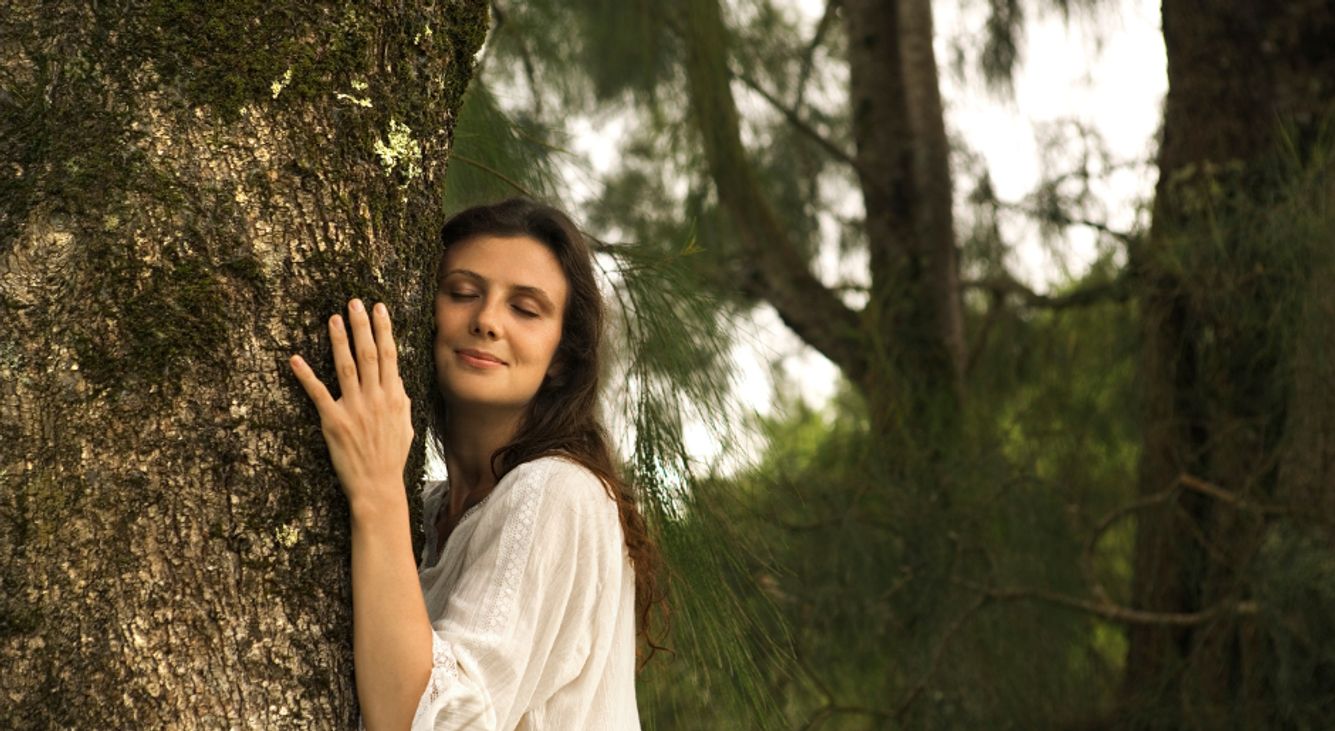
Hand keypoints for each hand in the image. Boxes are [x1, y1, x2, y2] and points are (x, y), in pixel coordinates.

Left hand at [290, 298, 413, 514]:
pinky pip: (317, 394)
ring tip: (333, 318)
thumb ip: (402, 403)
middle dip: (362, 325)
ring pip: (346, 367)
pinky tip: (295, 358)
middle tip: (355, 302)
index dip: (384, 329)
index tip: (379, 308)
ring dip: (339, 340)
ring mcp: (354, 409)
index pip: (390, 355)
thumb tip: (399, 385)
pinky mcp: (333, 422)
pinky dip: (306, 376)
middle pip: (369, 354)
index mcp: (394, 397)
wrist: (378, 486)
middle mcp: (376, 398)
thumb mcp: (406, 427)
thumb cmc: (391, 458)